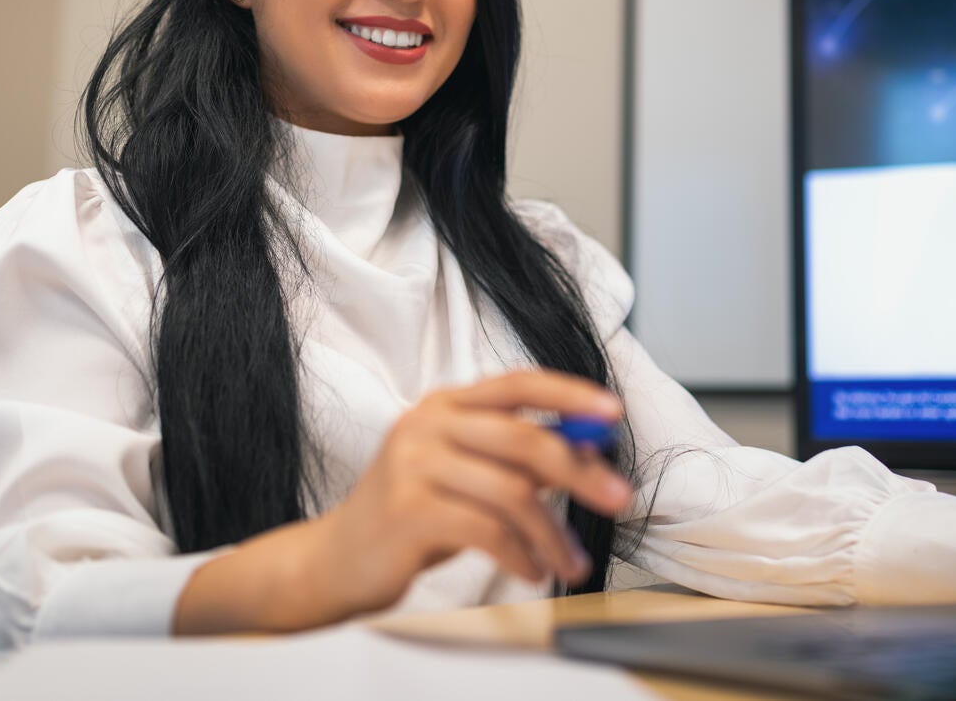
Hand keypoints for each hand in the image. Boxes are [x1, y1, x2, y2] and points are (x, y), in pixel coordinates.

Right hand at [307, 369, 633, 619]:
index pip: (517, 384)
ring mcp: (413, 465)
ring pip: (511, 492)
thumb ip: (515, 462)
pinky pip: (486, 530)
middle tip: (618, 499)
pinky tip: (532, 573)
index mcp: (444, 406)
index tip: (613, 413)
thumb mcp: (464, 477)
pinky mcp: (407, 510)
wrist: (337, 560)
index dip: (569, 394)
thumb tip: (589, 457)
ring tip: (570, 565)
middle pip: (523, 438)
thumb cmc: (411, 517)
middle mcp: (427, 425)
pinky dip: (521, 555)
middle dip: (580, 472)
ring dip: (552, 533)